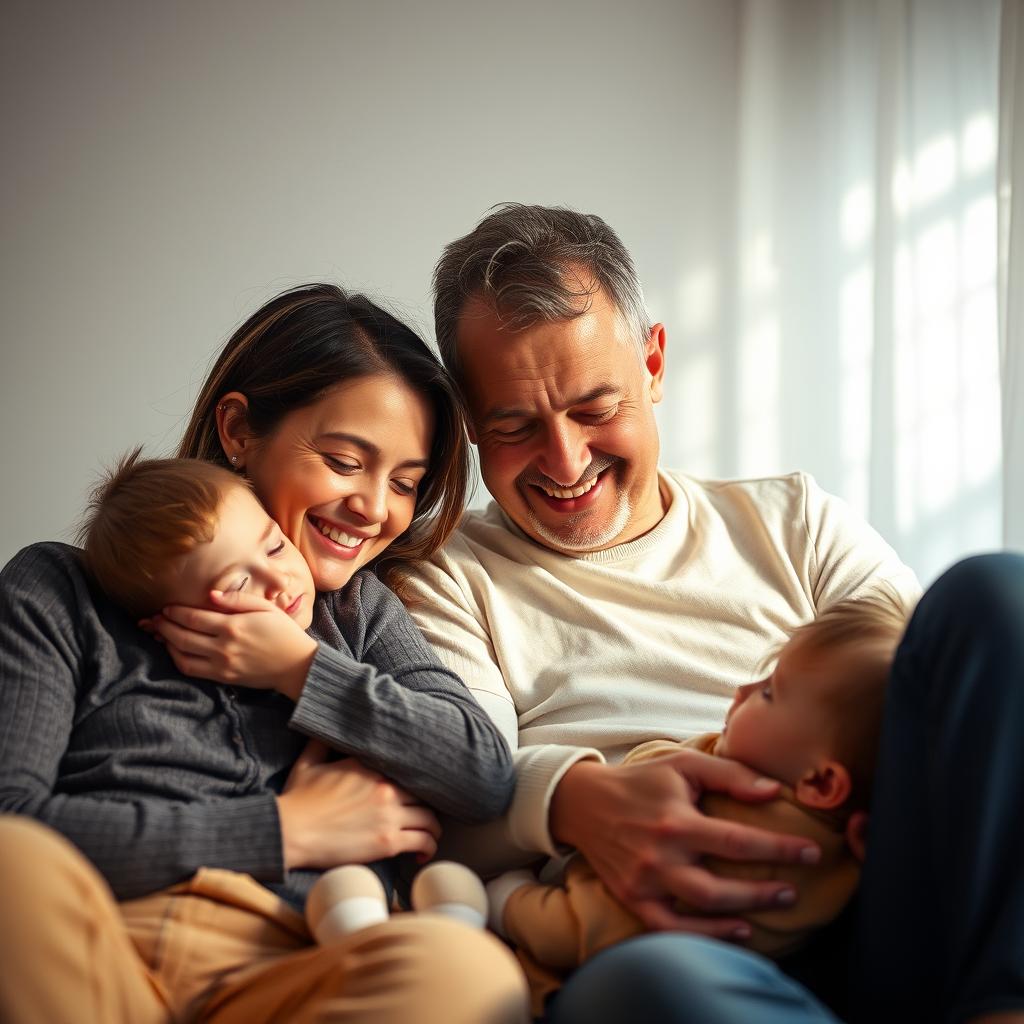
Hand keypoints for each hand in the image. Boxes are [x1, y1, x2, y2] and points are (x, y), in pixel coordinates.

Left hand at [141, 590, 316, 698]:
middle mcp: (223, 646)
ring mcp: (222, 664)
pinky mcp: (223, 677)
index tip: (166, 607)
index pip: (193, 617)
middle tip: (155, 619)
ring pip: (181, 655)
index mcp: (233, 626)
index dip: (175, 612)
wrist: (297, 665)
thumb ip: (238, 599)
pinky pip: (191, 669)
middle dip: (164, 626)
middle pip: (182, 636)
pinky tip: (175, 650)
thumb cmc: (284, 632)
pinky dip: (178, 659)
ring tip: (161, 634)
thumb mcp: (266, 608)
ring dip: (167, 643)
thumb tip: (211, 594)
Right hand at [277, 740, 441, 868]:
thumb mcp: (308, 763)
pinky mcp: (387, 841)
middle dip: (427, 804)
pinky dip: (428, 846)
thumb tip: (322, 729)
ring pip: (429, 817)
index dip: (415, 780)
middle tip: (424, 815)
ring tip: (430, 835)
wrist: (290, 831)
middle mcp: (385, 787)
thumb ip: (320, 744)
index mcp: (370, 766)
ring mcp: (389, 814)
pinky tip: (423, 853)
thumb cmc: (297, 800)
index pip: (407, 768)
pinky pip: (422, 840)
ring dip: (433, 828)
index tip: (416, 790)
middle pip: (424, 793)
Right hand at [549, 753, 820, 938]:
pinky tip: (737, 930)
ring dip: (742, 912)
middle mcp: (660, 854)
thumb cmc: (641, 780)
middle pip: (720, 887)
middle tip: (796, 890)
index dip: (779, 849)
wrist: (583, 802)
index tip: (811, 852)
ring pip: (699, 909)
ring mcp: (644, 881)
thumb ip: (730, 775)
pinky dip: (705, 935)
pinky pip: (670, 928)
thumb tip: (774, 791)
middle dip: (765, 891)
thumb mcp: (684, 764)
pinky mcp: (632, 897)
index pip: (737, 840)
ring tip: (776, 905)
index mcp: (676, 819)